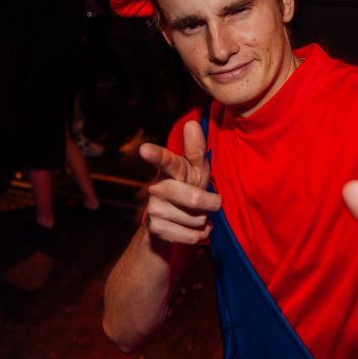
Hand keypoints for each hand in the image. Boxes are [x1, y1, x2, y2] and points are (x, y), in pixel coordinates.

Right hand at [138, 121, 221, 245]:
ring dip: (203, 221)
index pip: (166, 161)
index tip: (145, 149)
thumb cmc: (188, 192)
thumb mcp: (196, 172)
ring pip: (195, 218)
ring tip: (195, 216)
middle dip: (211, 204)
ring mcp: (153, 208)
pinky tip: (192, 231)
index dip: (157, 155)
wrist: (170, 228)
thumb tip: (192, 123)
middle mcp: (157, 187)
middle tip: (213, 203)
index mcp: (171, 170)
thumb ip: (196, 151)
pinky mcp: (155, 228)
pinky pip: (190, 235)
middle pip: (194, 197)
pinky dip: (199, 235)